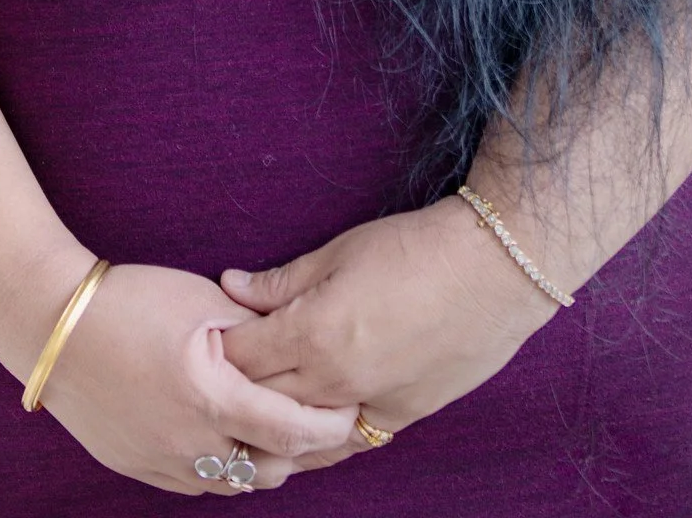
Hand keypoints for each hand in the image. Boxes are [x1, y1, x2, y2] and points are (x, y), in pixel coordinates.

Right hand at [33, 259, 359, 493]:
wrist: (50, 322)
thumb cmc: (127, 299)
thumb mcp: (200, 299)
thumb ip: (254, 330)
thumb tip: (295, 346)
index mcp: (212, 399)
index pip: (294, 431)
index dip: (331, 425)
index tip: (350, 409)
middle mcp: (191, 444)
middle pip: (273, 470)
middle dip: (305, 451)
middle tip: (324, 424)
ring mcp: (162, 463)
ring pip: (236, 483)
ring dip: (264, 461)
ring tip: (280, 429)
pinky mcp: (139, 467)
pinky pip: (199, 483)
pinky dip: (224, 466)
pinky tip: (229, 437)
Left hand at [214, 197, 561, 470]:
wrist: (493, 272)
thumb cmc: (413, 250)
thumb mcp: (337, 252)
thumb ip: (280, 280)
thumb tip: (229, 286)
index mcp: (313, 333)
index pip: (241, 357)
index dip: (214, 349)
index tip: (198, 339)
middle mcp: (336, 380)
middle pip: (262, 401)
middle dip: (232, 390)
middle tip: (210, 379)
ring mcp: (370, 404)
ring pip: (301, 435)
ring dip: (271, 426)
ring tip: (246, 414)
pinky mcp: (401, 417)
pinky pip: (346, 442)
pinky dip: (318, 442)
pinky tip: (301, 437)